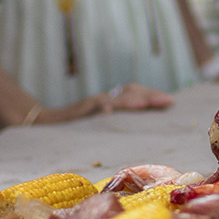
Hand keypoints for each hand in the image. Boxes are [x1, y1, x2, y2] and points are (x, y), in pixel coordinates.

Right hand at [35, 83, 174, 123]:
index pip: (135, 92)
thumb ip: (121, 123)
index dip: (152, 95)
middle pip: (129, 91)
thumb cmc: (78, 127)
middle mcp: (104, 99)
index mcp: (112, 101)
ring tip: (145, 104)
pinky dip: (100, 106)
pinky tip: (108, 110)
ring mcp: (91, 104)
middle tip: (168, 101)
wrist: (48, 123)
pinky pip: (90, 106)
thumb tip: (143, 126)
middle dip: (149, 96)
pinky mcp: (78, 111)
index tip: (171, 101)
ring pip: (113, 98)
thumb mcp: (104, 125)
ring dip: (130, 100)